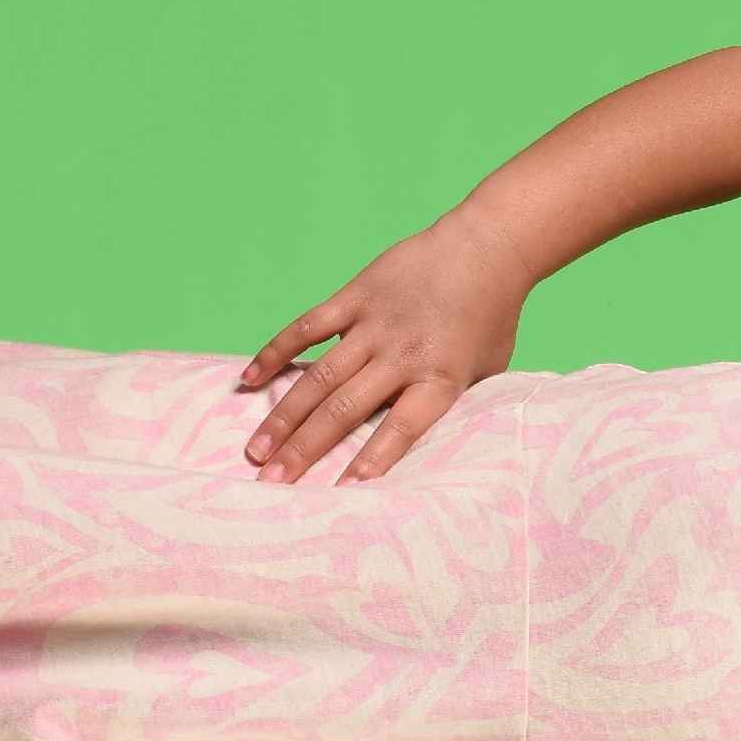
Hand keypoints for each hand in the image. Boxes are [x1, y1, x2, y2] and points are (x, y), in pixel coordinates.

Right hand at [238, 226, 534, 483]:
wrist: (487, 248)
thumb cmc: (490, 318)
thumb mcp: (486, 372)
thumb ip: (451, 405)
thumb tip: (426, 449)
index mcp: (439, 379)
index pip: (400, 429)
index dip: (371, 461)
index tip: (341, 493)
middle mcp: (402, 355)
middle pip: (345, 409)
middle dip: (305, 450)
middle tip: (273, 483)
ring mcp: (374, 324)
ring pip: (319, 376)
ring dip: (284, 416)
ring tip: (256, 449)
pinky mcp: (355, 296)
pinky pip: (308, 326)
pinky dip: (276, 352)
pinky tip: (249, 379)